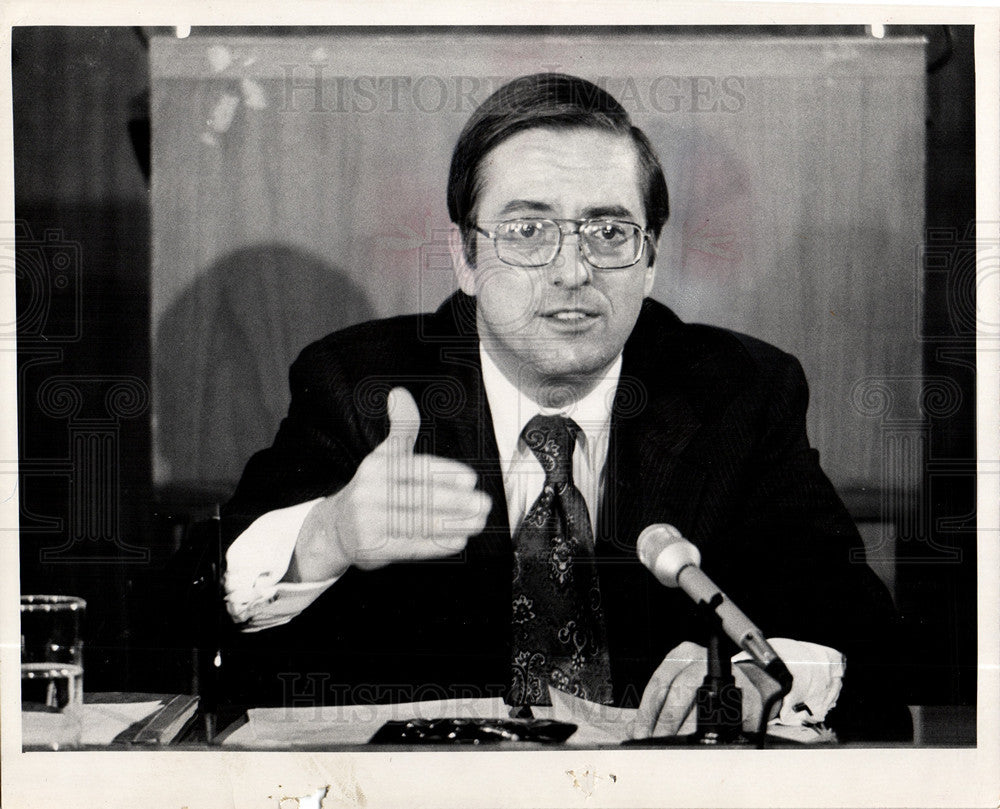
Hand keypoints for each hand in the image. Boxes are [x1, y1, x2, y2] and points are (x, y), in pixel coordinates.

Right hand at [288, 387, 491, 580]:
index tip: (471, 479)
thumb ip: (401, 427)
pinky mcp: (371, 547)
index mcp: (377, 467)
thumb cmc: (373, 487)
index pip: (415, 468)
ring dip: (453, 524)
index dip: (444, 473)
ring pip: (417, 523)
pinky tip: (458, 541)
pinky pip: (409, 546)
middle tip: (484, 503)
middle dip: (456, 502)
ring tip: (478, 522)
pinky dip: (436, 545)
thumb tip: (400, 393)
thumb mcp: (384, 455)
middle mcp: (369, 492)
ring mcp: (368, 521)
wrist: (336, 528)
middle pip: (419, 497)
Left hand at [627, 642, 768, 738]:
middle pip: (679, 691)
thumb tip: (631, 730)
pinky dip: (714, 732)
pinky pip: (726, 716)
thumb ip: (656, 708)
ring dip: (687, 729)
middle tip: (656, 743)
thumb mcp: (678, 689)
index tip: (640, 733)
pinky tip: (703, 743)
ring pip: (702, 704)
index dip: (647, 711)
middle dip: (665, 722)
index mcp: (681, 655)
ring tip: (675, 747)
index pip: (659, 682)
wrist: (748, 687)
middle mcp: (703, 659)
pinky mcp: (745, 693)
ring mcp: (726, 674)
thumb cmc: (705, 689)